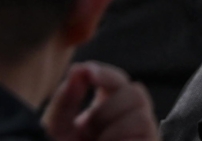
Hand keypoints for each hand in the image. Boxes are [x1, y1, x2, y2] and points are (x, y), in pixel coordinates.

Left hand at [43, 62, 158, 140]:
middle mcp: (128, 124)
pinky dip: (119, 137)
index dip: (105, 73)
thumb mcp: (57, 130)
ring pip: (141, 112)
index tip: (87, 73)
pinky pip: (144, 130)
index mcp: (106, 113)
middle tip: (88, 128)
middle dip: (109, 106)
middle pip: (136, 92)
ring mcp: (142, 139)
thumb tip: (79, 68)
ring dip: (114, 125)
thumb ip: (66, 99)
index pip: (117, 82)